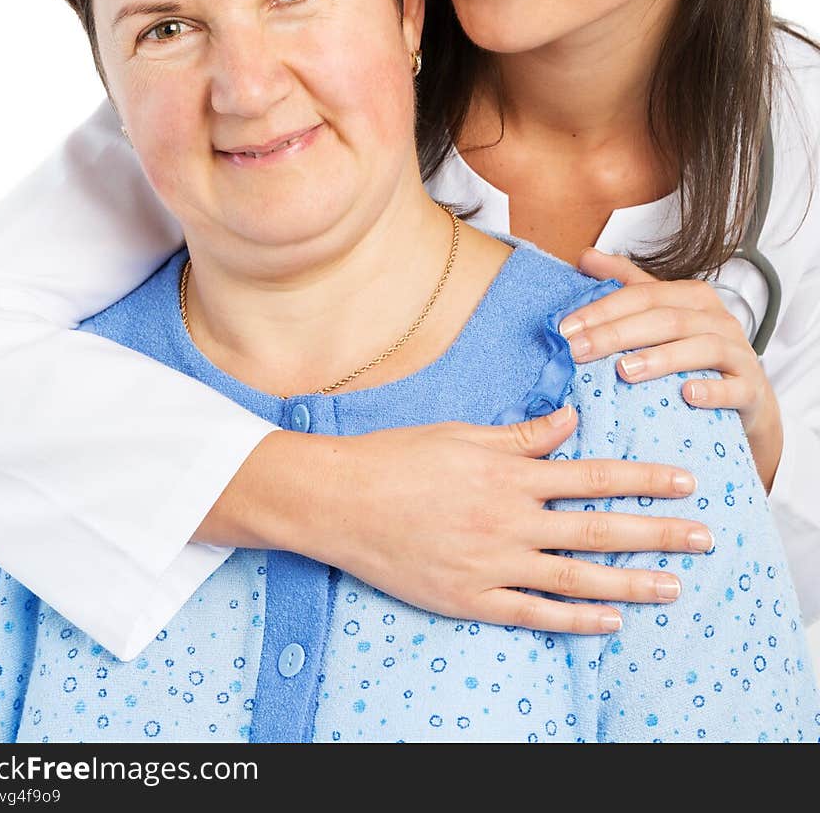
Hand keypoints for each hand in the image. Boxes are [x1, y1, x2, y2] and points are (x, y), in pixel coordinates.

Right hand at [201, 408, 712, 634]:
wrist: (337, 500)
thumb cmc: (397, 457)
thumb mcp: (462, 432)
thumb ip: (522, 433)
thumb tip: (572, 419)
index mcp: (509, 472)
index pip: (593, 475)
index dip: (643, 478)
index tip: (685, 481)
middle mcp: (509, 519)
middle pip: (597, 529)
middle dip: (655, 533)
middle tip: (703, 537)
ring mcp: (490, 564)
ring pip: (574, 578)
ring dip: (629, 583)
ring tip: (672, 587)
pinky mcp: (469, 598)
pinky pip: (532, 613)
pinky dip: (573, 619)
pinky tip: (608, 621)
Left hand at [562, 248, 782, 489]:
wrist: (748, 401)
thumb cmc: (696, 356)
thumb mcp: (662, 317)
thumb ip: (627, 285)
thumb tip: (585, 256)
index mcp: (693, 297)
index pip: (643, 295)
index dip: (603, 309)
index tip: (565, 329)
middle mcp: (718, 319)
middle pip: (666, 319)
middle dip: (617, 333)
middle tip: (579, 351)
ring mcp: (739, 353)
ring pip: (701, 347)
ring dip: (661, 358)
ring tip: (624, 372)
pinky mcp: (752, 389)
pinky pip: (735, 388)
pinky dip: (712, 390)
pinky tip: (686, 395)